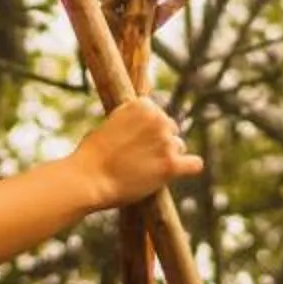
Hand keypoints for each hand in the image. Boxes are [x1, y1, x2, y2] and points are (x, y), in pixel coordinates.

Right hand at [74, 96, 202, 206]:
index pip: (157, 114)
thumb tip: (146, 128)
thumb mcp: (110, 124)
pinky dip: (188, 168)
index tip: (133, 142)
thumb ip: (132, 121)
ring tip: (144, 169)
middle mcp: (158, 119)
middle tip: (139, 158)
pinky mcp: (171, 164)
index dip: (147, 130)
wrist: (88, 178)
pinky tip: (176, 173)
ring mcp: (166, 141)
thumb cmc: (92, 155)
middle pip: (171, 129)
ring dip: (168, 157)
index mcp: (143, 105)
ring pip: (179, 147)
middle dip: (160, 142)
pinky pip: (195, 164)